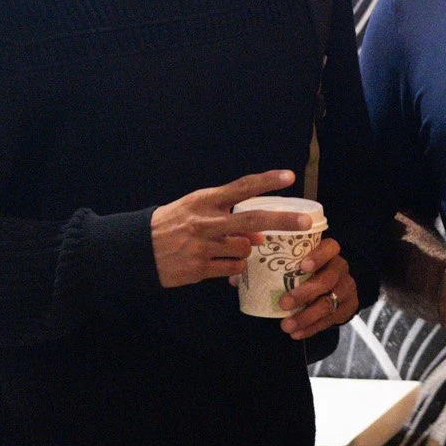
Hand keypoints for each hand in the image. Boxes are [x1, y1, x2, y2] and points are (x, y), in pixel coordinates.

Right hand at [150, 169, 312, 288]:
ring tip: (229, 246)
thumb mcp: (195, 207)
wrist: (140, 248)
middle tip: (306, 222)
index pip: (242, 187)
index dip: (267, 181)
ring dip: (247, 248)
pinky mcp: (200, 268)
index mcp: (206, 200)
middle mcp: (207, 221)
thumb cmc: (173, 223)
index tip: (289, 176)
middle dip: (283, 220)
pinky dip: (235, 265)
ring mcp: (204, 246)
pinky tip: (222, 261)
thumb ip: (226, 214)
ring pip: (246, 248)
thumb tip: (259, 232)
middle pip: (253, 219)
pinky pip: (233, 267)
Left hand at [274, 236, 358, 341]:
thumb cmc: (306, 273)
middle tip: (283, 303)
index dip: (319, 256)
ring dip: (306, 316)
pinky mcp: (348, 307)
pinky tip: (296, 333)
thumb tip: (239, 277)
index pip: (330, 248)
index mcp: (329, 253)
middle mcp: (340, 268)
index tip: (302, 266)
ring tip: (286, 325)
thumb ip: (274, 266)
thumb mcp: (296, 263)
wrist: (333, 290)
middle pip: (328, 279)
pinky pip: (330, 320)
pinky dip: (312, 328)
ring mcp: (346, 288)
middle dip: (305, 293)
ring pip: (329, 303)